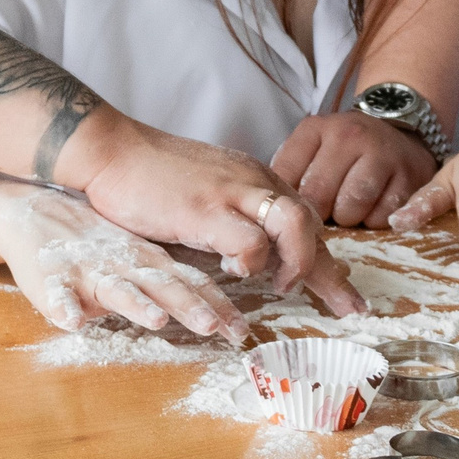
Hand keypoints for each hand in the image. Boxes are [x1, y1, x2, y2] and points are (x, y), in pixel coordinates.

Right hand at [0, 188, 245, 340]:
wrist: (34, 211)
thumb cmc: (94, 242)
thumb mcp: (137, 256)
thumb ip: (169, 280)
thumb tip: (214, 313)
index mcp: (149, 263)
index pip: (191, 283)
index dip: (217, 306)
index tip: (242, 332)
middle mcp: (126, 266)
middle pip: (163, 287)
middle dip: (188, 306)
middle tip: (212, 327)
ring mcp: (90, 271)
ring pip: (117, 290)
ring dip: (137, 305)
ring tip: (156, 320)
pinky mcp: (53, 278)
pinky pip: (58, 295)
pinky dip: (66, 308)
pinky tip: (73, 321)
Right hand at [64, 110, 365, 316]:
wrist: (112, 151)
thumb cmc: (153, 176)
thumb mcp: (209, 191)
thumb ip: (235, 214)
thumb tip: (256, 252)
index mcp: (255, 179)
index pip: (306, 219)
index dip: (327, 260)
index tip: (345, 295)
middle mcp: (253, 181)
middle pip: (311, 223)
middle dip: (331, 272)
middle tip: (345, 308)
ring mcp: (230, 193)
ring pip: (294, 223)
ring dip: (297, 261)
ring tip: (282, 287)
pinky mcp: (203, 209)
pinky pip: (248, 239)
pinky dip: (252, 261)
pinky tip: (235, 270)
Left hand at [270, 111, 435, 229]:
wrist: (398, 132)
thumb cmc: (346, 151)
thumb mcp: (312, 148)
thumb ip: (289, 172)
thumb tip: (266, 211)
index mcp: (317, 129)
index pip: (287, 176)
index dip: (289, 203)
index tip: (295, 210)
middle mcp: (349, 135)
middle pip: (318, 195)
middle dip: (318, 215)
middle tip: (324, 214)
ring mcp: (382, 153)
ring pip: (351, 207)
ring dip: (347, 219)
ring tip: (347, 212)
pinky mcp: (409, 175)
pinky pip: (383, 216)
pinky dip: (374, 221)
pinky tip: (372, 209)